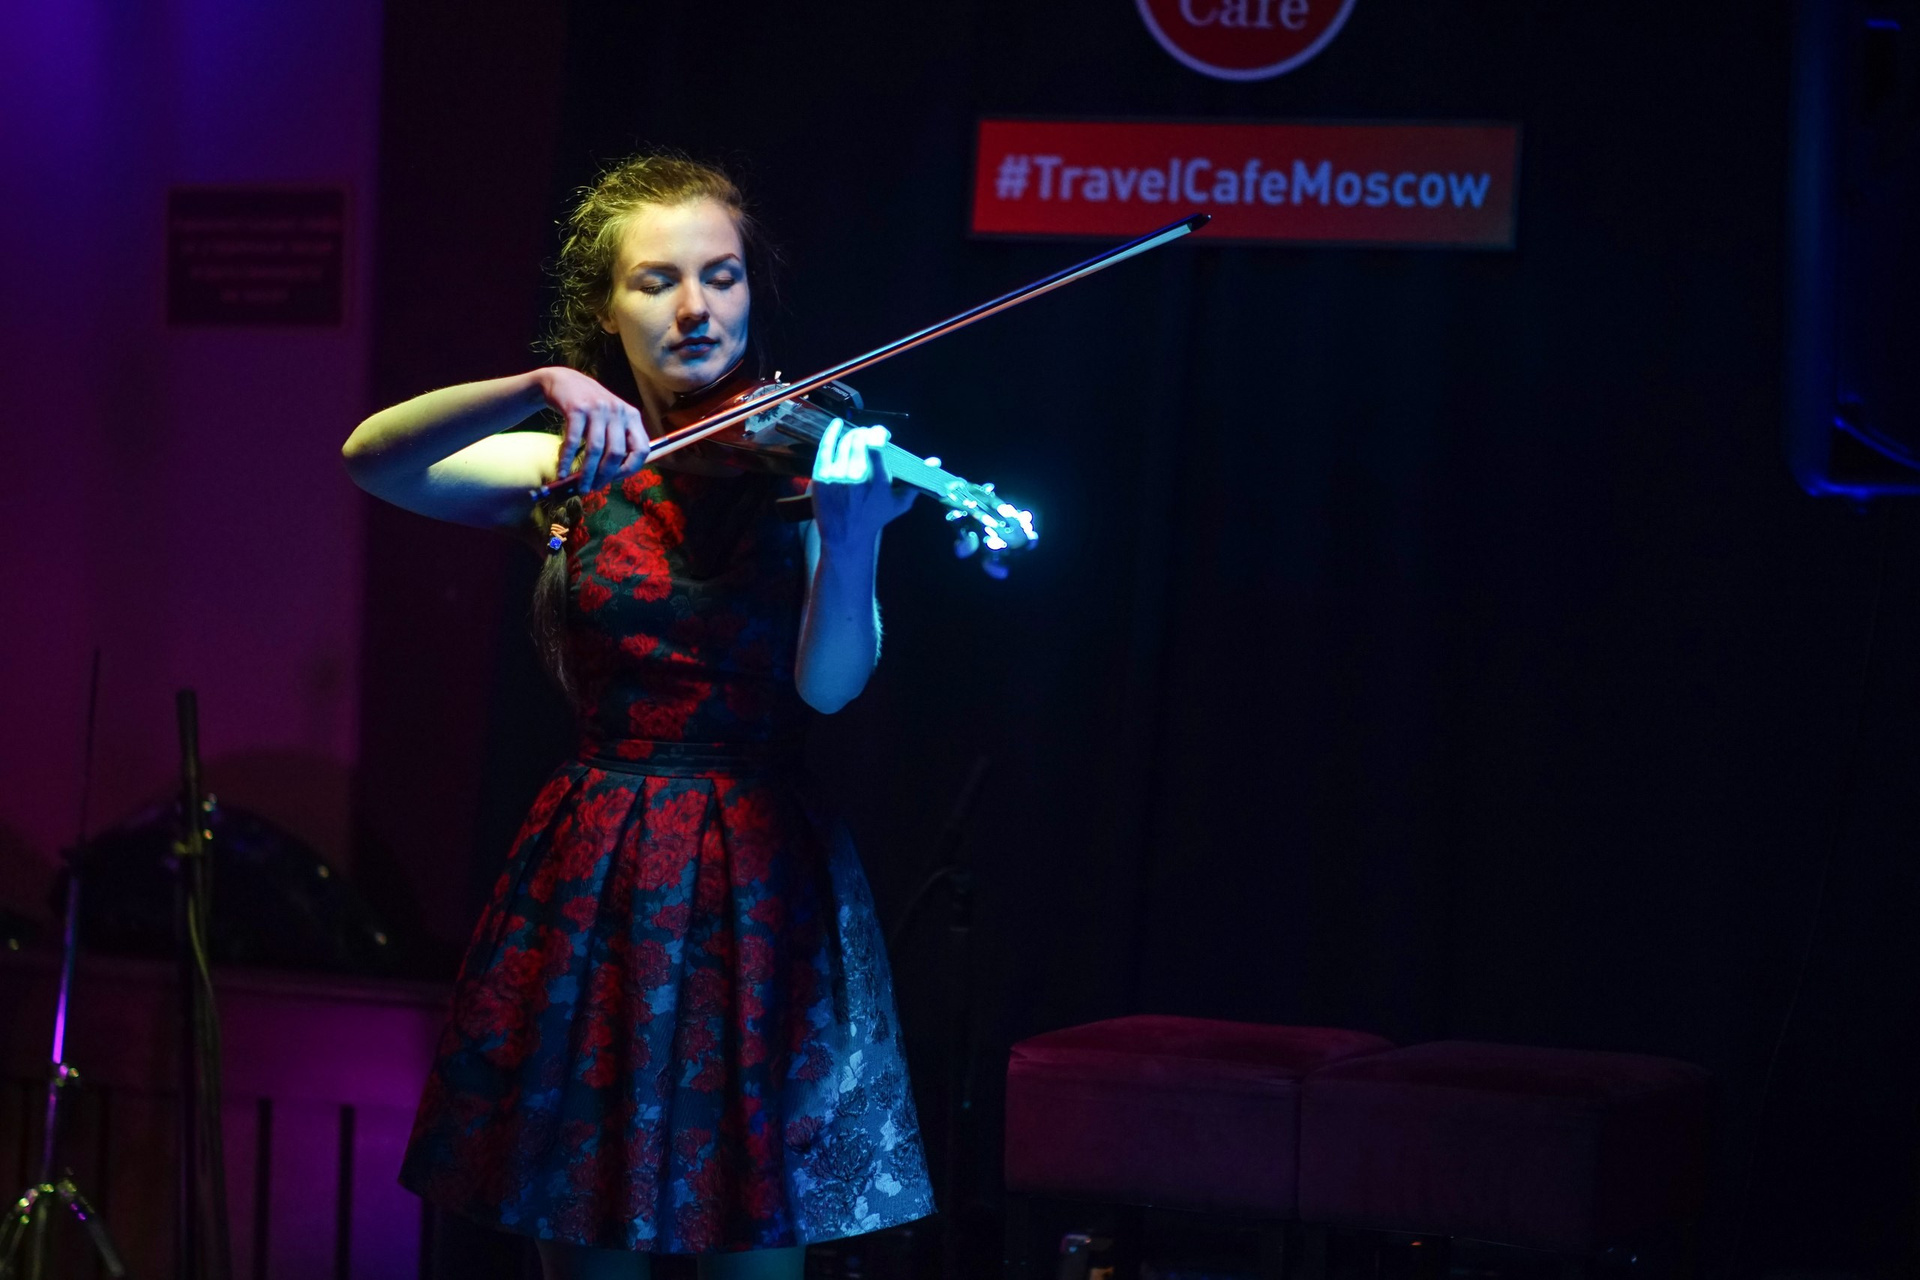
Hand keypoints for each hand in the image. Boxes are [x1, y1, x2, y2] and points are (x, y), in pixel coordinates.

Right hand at [535, 366, 649, 491]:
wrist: (563, 382)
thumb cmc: (590, 408)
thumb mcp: (612, 418)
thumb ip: (619, 441)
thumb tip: (615, 476)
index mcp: (632, 416)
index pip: (642, 449)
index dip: (630, 469)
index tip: (615, 479)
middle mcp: (618, 411)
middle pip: (617, 453)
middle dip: (605, 476)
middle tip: (593, 489)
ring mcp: (598, 408)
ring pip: (596, 450)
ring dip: (587, 473)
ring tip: (580, 486)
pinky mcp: (577, 408)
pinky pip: (573, 441)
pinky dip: (567, 459)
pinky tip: (562, 472)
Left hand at [809, 419, 916, 549]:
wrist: (846, 536)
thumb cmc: (875, 517)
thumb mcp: (900, 502)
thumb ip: (917, 479)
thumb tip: (935, 461)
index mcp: (878, 482)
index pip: (876, 443)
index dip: (879, 432)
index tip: (882, 434)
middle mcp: (857, 477)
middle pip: (860, 438)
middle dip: (867, 433)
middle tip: (870, 437)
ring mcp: (836, 476)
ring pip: (845, 441)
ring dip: (853, 434)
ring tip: (858, 437)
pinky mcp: (821, 477)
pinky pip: (825, 447)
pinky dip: (832, 432)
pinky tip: (837, 424)